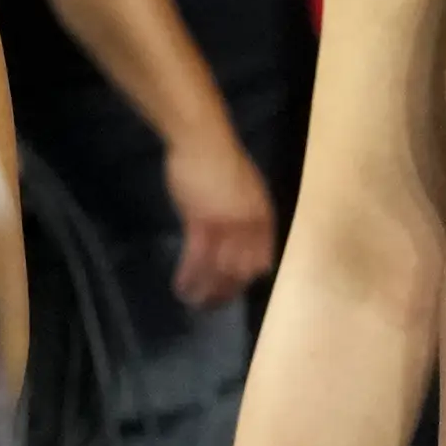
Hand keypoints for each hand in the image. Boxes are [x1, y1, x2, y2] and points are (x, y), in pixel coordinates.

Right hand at [164, 130, 277, 304]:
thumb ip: (247, 214)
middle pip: (243, 270)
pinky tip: (181, 286)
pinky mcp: (201, 222)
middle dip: (228, 291)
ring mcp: (226, 225)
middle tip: (214, 304)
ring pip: (220, 269)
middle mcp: (249, 226)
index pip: (263, 258)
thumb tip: (240, 235)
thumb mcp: (246, 189)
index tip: (237, 288)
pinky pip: (197, 258)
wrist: (203, 140)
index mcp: (263, 217)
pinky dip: (189, 276)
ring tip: (195, 302)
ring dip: (207, 290)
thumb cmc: (221, 160)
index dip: (249, 277)